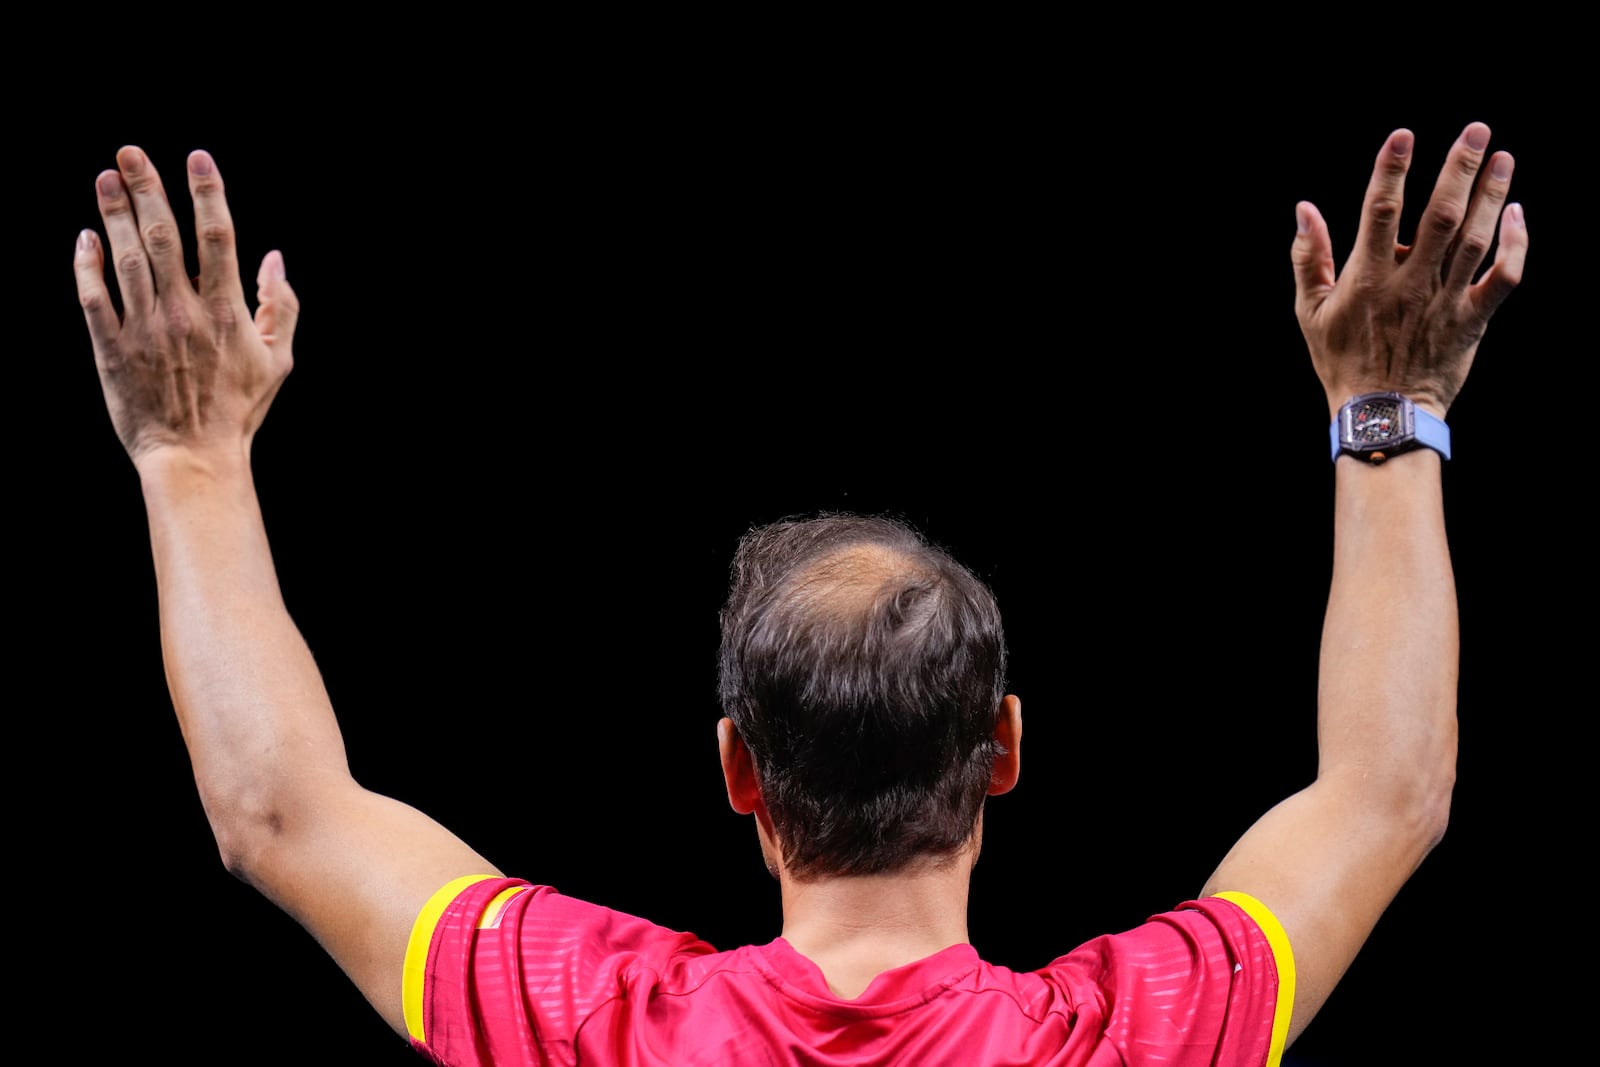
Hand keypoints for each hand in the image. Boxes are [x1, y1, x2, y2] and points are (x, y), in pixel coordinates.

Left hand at [74, 146, 297, 464]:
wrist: (193, 457)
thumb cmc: (239, 410)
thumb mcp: (277, 361)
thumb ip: (280, 307)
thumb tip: (273, 259)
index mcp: (226, 313)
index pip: (217, 237)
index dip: (208, 193)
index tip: (197, 158)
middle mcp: (184, 313)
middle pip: (164, 236)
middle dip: (147, 189)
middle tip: (130, 152)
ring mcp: (144, 329)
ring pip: (126, 259)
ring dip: (114, 215)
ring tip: (106, 179)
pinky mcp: (111, 348)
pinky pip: (94, 297)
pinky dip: (87, 265)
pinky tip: (85, 237)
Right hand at [1292, 122, 1527, 418]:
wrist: (1382, 414)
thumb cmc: (1341, 360)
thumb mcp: (1308, 312)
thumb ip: (1307, 257)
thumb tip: (1304, 209)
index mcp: (1368, 279)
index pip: (1381, 212)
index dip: (1391, 171)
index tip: (1403, 136)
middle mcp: (1411, 284)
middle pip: (1441, 215)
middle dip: (1459, 168)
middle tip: (1477, 130)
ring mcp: (1447, 302)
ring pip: (1477, 239)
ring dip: (1492, 194)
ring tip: (1502, 159)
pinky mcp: (1474, 321)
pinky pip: (1504, 277)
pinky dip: (1515, 245)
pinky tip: (1516, 215)